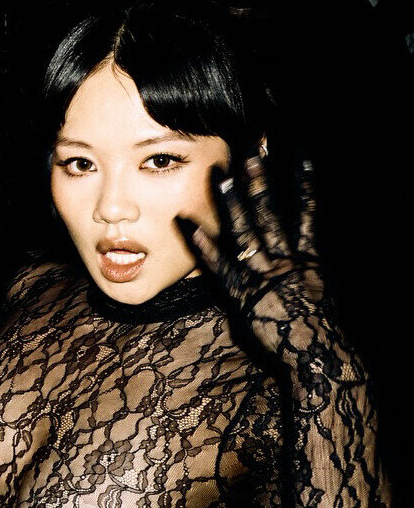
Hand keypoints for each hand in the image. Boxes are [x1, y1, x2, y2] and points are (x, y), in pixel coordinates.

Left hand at [179, 156, 330, 360]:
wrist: (317, 358)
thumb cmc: (316, 332)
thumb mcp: (321, 297)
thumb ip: (308, 272)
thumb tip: (303, 254)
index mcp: (309, 260)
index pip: (306, 211)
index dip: (302, 182)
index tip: (297, 154)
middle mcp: (286, 262)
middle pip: (270, 212)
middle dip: (260, 181)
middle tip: (251, 150)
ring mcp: (264, 277)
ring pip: (247, 231)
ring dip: (233, 202)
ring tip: (220, 174)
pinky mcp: (243, 295)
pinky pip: (221, 266)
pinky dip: (204, 244)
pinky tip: (186, 224)